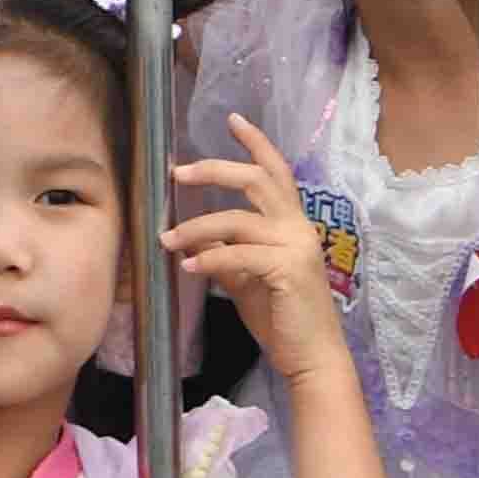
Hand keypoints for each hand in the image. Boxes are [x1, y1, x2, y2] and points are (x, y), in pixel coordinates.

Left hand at [170, 116, 349, 383]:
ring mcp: (297, 248)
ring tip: (167, 240)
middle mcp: (299, 228)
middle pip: (255, 180)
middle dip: (213, 170)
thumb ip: (228, 250)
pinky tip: (188, 266)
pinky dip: (208, 258)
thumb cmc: (281, 316)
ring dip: (195, 227)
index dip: (256, 143)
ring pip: (236, 220)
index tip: (232, 118)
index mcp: (293, 224)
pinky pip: (237, 255)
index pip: (276, 172)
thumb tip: (193, 234)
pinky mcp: (289, 271)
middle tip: (178, 172)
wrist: (312, 359)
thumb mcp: (247, 276)